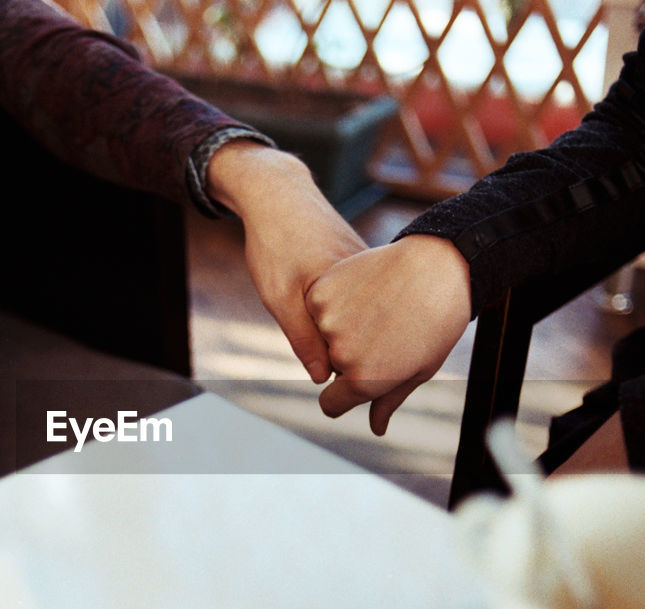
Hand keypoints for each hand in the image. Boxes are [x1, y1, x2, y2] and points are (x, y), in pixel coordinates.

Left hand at [205, 142, 367, 381]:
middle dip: (355, 348)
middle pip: (368, 331)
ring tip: (338, 331)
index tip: (340, 373)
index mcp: (352, 291)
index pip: (361, 347)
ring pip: (366, 314)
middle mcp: (368, 278)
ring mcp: (369, 269)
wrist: (278, 194)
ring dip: (355, 328)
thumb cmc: (275, 244)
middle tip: (337, 354)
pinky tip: (341, 311)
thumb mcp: (280, 297)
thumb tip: (322, 377)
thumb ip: (302, 337)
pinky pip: (365, 298)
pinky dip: (355, 309)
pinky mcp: (365, 263)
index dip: (348, 365)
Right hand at [305, 234, 472, 434]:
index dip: (343, 396)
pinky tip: (363, 289)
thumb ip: (388, 401)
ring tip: (376, 307)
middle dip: (349, 355)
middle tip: (382, 330)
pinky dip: (333, 300)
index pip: (331, 404)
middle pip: (331, 367)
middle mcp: (341, 354)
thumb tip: (376, 428)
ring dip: (339, 325)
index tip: (356, 380)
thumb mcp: (417, 370)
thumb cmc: (436, 323)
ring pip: (322, 334)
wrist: (439, 267)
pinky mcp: (322, 291)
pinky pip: (318, 305)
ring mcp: (328, 321)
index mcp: (363, 381)